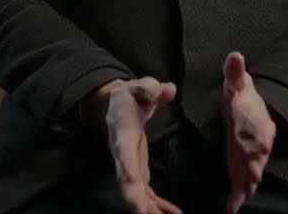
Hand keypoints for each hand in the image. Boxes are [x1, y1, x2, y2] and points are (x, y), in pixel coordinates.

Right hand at [94, 77, 182, 213]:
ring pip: (137, 194)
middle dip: (142, 206)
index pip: (125, 162)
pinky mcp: (138, 169)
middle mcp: (123, 157)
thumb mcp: (138, 86)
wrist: (116, 104)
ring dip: (151, 209)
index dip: (130, 182)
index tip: (138, 201)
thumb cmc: (129, 95)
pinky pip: (146, 192)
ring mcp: (130, 166)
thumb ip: (150, 87)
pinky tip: (171, 213)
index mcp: (123, 137)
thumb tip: (167, 89)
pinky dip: (156, 205)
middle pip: (129, 187)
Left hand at [221, 52, 275, 213]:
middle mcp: (259, 142)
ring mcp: (251, 158)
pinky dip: (238, 197)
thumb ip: (235, 72)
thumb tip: (235, 55)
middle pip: (259, 155)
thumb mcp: (236, 83)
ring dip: (249, 182)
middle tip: (253, 176)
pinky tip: (231, 209)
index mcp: (258, 121)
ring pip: (252, 171)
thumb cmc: (241, 97)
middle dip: (256, 164)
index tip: (259, 147)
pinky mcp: (242, 168)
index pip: (261, 130)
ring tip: (245, 195)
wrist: (248, 110)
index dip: (260, 139)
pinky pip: (241, 183)